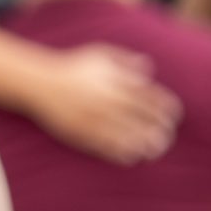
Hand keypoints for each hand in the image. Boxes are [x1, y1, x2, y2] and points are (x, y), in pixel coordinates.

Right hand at [33, 44, 182, 164]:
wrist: (37, 83)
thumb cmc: (71, 67)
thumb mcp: (99, 54)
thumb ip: (125, 60)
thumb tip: (149, 69)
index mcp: (117, 82)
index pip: (153, 98)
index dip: (168, 109)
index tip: (173, 116)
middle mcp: (109, 101)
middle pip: (145, 120)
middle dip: (161, 131)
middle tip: (166, 138)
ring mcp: (96, 119)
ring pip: (130, 137)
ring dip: (146, 145)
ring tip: (153, 151)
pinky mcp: (82, 133)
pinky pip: (107, 147)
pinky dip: (123, 153)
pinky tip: (132, 156)